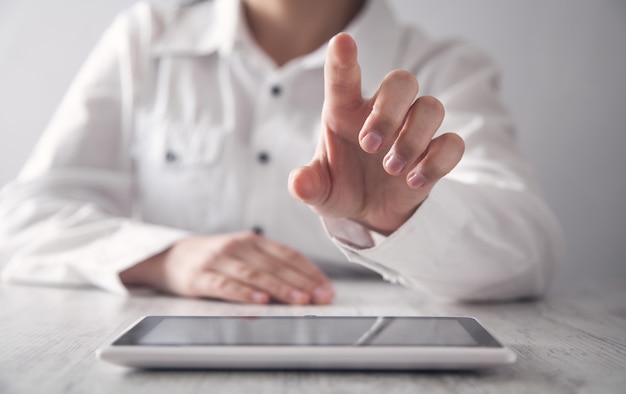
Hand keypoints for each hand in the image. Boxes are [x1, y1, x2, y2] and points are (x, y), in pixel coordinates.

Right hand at [120, 232, 333, 304]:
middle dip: (301, 282)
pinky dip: (244, 294)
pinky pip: (225, 286)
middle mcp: (238, 246)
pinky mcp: (200, 276)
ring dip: (280, 288)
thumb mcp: (244, 257)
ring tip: (299, 301)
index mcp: (254, 241)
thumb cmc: (216, 261)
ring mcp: (219, 260)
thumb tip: (306, 292)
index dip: (310, 272)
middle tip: (320, 298)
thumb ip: (270, 269)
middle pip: (275, 265)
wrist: (171, 258)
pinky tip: (260, 301)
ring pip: (255, 274)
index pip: (288, 255)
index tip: (327, 289)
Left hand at [289, 33, 463, 233]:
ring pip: (431, 107)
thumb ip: (309, 185)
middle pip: (402, 82)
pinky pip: (452, 143)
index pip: (344, 76)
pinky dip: (436, 162)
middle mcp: (382, 113)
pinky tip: (414, 181)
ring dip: (412, 138)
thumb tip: (299, 184)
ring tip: (392, 169)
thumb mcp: (320, 191)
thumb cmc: (341, 187)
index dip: (344, 58)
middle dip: (388, 112)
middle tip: (369, 146)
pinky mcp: (435, 153)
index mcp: (346, 111)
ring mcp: (412, 130)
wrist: (369, 213)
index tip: (342, 43)